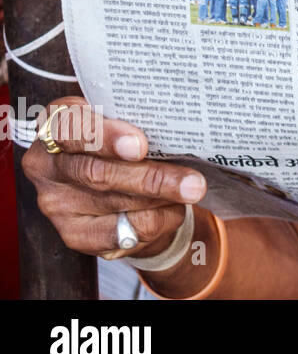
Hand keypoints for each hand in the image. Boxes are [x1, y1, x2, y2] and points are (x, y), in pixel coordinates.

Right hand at [21, 97, 208, 259]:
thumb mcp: (128, 119)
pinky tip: (173, 209)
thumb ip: (140, 122)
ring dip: (162, 199)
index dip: (104, 137)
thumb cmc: (125, 140)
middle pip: (98, 173)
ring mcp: (55, 202)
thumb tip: (182, 136)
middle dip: (151, 178)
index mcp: (55, 124)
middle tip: (192, 182)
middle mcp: (47, 165)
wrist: (121, 183)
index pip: (68, 127)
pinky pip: (121, 232)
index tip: (140, 146)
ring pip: (115, 203)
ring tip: (193, 190)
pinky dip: (157, 220)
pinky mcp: (74, 234)